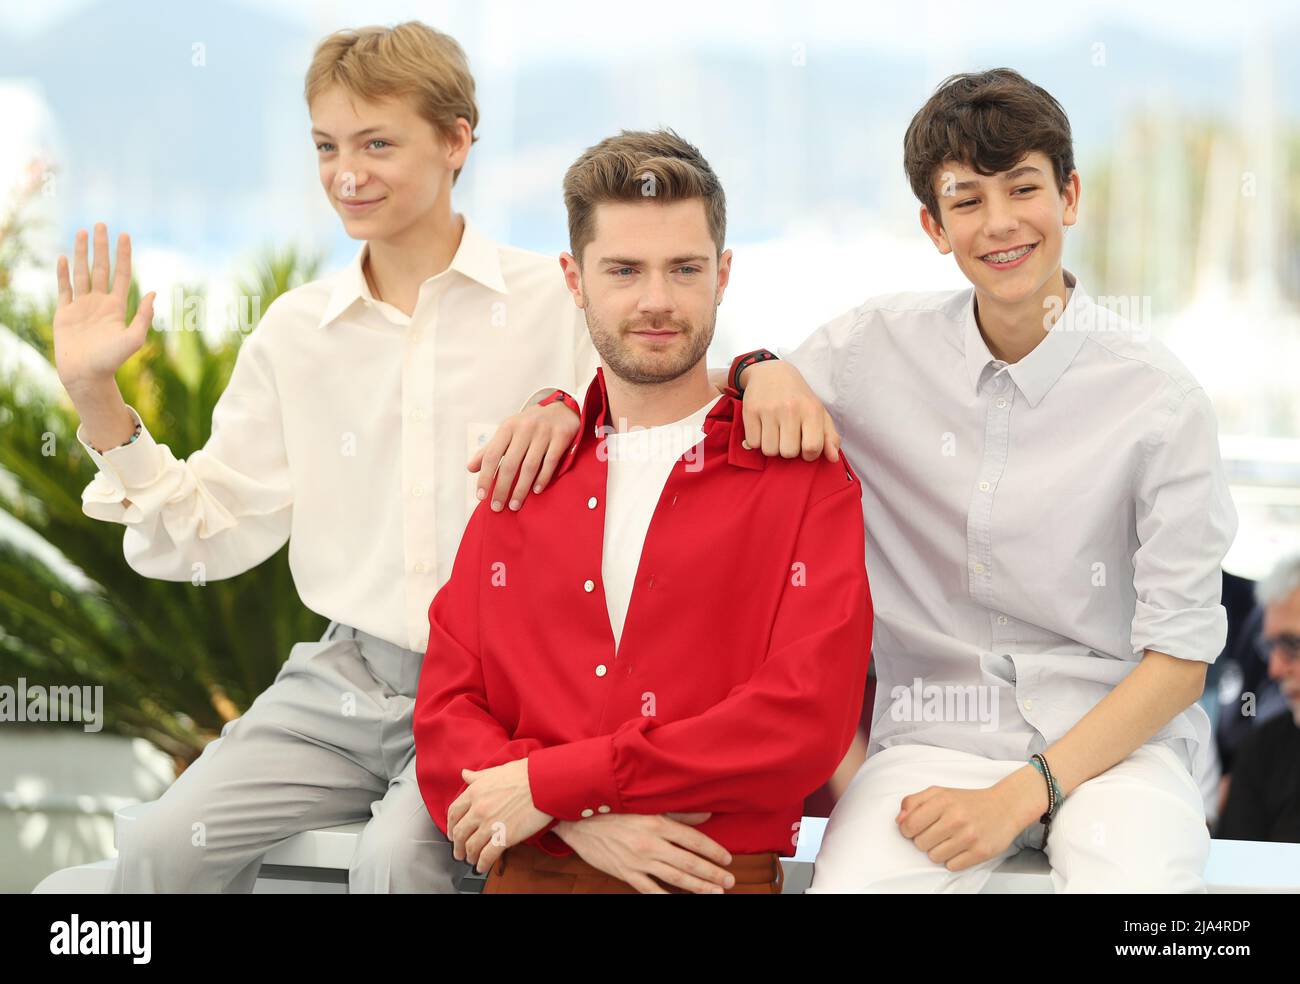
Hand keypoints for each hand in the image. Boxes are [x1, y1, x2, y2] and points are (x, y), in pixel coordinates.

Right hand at [54, 223, 155, 395]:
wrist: (86, 375)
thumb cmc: (112, 360)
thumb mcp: (134, 338)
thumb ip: (144, 316)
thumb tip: (153, 293)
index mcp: (117, 306)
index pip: (121, 273)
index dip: (123, 254)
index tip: (125, 235)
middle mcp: (99, 303)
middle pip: (101, 267)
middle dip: (101, 246)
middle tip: (101, 224)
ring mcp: (81, 306)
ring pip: (82, 273)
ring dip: (82, 252)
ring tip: (82, 232)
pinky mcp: (64, 313)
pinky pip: (64, 288)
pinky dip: (63, 273)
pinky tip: (64, 258)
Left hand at [448, 760, 552, 873]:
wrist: (544, 782)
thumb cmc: (525, 774)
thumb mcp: (496, 772)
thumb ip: (478, 777)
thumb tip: (465, 774)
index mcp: (474, 792)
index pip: (453, 813)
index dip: (450, 826)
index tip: (452, 833)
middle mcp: (478, 809)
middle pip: (459, 833)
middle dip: (457, 846)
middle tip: (459, 852)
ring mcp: (490, 824)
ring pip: (471, 847)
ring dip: (469, 856)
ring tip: (472, 860)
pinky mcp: (505, 837)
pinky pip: (487, 855)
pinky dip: (482, 864)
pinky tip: (483, 866)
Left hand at [467, 399, 579, 512]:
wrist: (561, 410)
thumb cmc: (529, 425)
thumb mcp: (508, 432)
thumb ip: (490, 449)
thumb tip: (470, 468)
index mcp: (508, 426)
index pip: (492, 455)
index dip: (485, 476)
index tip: (481, 496)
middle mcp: (525, 428)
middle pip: (510, 464)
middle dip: (502, 488)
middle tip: (497, 507)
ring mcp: (544, 432)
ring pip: (530, 466)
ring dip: (521, 489)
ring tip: (515, 505)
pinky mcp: (561, 436)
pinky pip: (550, 462)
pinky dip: (542, 478)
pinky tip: (536, 491)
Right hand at [554, 811, 736, 893]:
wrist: (578, 818)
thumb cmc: (614, 808)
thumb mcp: (646, 804)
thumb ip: (678, 811)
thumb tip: (707, 816)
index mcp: (658, 822)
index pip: (693, 839)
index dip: (713, 850)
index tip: (728, 859)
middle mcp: (650, 843)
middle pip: (688, 862)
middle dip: (712, 873)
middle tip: (730, 881)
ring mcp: (638, 861)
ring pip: (674, 878)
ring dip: (698, 887)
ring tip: (715, 893)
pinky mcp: (625, 873)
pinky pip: (650, 890)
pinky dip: (666, 899)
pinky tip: (679, 902)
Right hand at [738, 361, 839, 461]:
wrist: (771, 373)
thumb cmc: (798, 397)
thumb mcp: (818, 412)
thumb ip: (830, 437)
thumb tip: (833, 459)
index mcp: (811, 410)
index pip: (812, 448)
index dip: (809, 454)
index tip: (805, 446)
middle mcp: (790, 409)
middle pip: (788, 453)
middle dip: (788, 450)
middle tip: (787, 436)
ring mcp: (769, 410)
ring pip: (769, 450)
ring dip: (772, 446)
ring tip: (775, 433)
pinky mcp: (750, 411)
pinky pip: (753, 443)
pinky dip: (757, 441)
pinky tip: (762, 429)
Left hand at [895, 768, 1046, 870]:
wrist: (1004, 807)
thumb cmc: (968, 801)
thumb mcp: (939, 792)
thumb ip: (914, 802)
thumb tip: (899, 821)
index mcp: (942, 801)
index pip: (909, 826)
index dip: (908, 830)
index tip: (915, 829)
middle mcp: (956, 818)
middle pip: (920, 844)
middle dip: (924, 840)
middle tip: (936, 833)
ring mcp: (969, 836)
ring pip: (934, 857)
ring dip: (938, 851)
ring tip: (949, 840)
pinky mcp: (981, 852)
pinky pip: (952, 866)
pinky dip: (953, 860)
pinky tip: (960, 848)